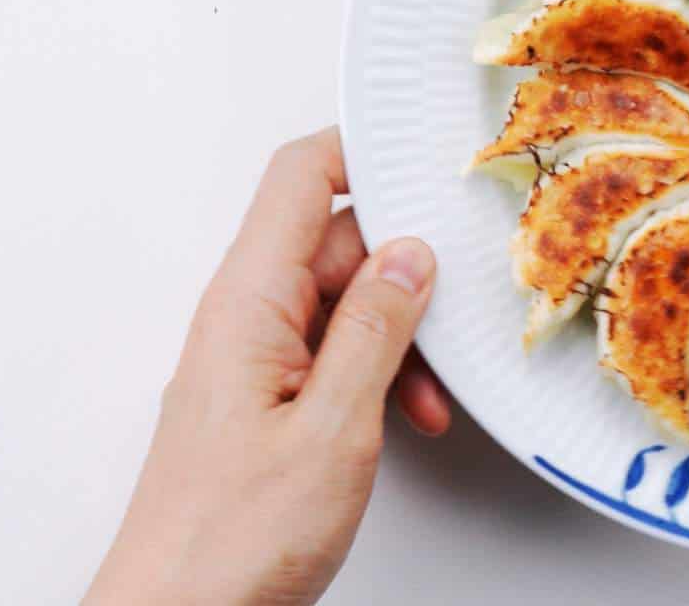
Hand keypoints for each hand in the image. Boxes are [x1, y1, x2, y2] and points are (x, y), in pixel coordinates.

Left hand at [87, 128, 452, 605]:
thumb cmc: (230, 541)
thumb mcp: (333, 428)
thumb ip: (376, 331)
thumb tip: (409, 255)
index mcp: (248, 304)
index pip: (300, 179)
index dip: (360, 148)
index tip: (423, 149)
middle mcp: (244, 320)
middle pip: (335, 242)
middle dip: (405, 268)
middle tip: (458, 303)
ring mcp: (253, 362)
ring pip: (343, 304)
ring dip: (399, 335)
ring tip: (429, 395)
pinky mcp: (265, 403)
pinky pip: (332, 355)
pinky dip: (379, 375)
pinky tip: (407, 418)